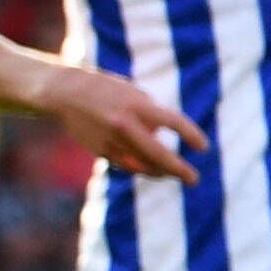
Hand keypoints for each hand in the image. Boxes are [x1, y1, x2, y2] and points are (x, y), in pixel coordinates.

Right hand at [37, 63, 206, 182]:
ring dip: (161, 172)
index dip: (191, 135)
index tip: (204, 147)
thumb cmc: (108, 92)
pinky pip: (127, 165)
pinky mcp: (100, 151)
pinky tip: (153, 170)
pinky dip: (141, 168)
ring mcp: (110, 140)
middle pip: (158, 154)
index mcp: (137, 105)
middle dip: (179, 170)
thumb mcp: (134, 95)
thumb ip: (151, 116)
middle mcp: (124, 124)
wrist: (66, 94)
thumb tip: (162, 140)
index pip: (173, 122)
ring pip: (142, 165)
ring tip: (175, 175)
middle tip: (194, 179)